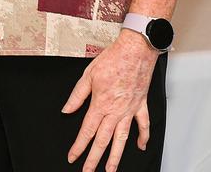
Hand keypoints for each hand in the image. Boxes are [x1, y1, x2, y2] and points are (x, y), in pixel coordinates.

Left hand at [62, 30, 158, 171]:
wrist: (135, 51)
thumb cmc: (112, 60)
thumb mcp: (87, 75)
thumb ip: (77, 96)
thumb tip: (67, 110)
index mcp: (100, 104)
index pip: (87, 131)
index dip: (79, 146)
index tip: (73, 157)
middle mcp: (116, 111)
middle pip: (103, 140)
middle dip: (94, 158)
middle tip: (88, 171)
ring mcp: (130, 110)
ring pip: (122, 138)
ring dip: (116, 156)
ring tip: (110, 169)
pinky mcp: (141, 105)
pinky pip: (143, 125)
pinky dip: (143, 137)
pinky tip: (140, 147)